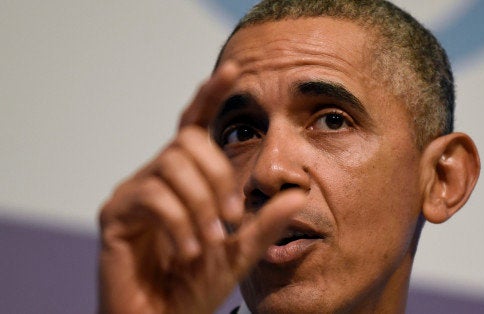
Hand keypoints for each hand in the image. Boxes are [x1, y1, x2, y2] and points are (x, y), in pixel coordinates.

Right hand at [98, 62, 305, 313]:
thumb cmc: (196, 286)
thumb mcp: (242, 251)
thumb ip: (267, 222)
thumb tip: (300, 192)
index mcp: (186, 178)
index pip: (196, 125)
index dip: (211, 96)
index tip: (234, 70)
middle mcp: (156, 176)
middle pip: (189, 143)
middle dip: (219, 178)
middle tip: (233, 219)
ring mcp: (132, 193)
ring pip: (173, 166)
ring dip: (200, 206)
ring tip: (209, 243)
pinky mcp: (114, 214)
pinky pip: (153, 198)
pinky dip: (179, 224)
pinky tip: (188, 251)